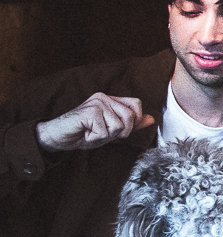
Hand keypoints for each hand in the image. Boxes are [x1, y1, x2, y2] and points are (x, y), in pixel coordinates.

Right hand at [36, 93, 153, 151]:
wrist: (56, 138)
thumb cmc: (83, 134)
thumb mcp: (111, 131)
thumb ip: (131, 124)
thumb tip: (151, 119)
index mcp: (110, 99)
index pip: (136, 105)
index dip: (133, 121)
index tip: (116, 130)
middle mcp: (104, 97)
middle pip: (130, 117)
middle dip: (119, 133)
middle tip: (100, 133)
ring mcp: (96, 102)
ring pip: (118, 126)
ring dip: (105, 136)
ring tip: (91, 133)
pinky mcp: (89, 111)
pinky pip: (105, 131)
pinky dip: (95, 138)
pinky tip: (84, 133)